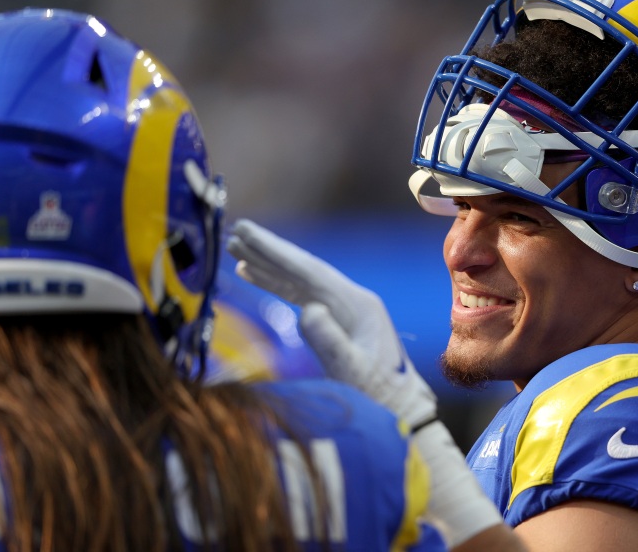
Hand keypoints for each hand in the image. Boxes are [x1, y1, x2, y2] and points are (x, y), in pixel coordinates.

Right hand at [228, 219, 504, 547]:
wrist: (401, 409)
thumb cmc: (379, 395)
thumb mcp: (353, 372)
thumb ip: (329, 342)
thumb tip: (305, 309)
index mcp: (358, 304)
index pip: (309, 271)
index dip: (276, 253)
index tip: (248, 234)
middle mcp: (351, 299)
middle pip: (303, 268)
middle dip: (269, 250)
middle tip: (236, 229)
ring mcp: (345, 309)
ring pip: (299, 279)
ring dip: (269, 264)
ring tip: (236, 248)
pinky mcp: (337, 320)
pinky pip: (300, 295)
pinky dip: (275, 284)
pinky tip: (254, 275)